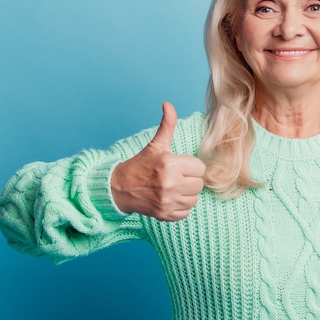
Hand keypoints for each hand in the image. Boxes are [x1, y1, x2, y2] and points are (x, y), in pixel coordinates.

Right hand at [111, 102, 205, 220]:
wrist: (119, 187)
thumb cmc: (141, 164)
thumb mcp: (155, 145)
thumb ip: (167, 125)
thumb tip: (168, 104)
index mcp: (170, 164)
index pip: (200, 168)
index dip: (191, 166)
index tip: (180, 166)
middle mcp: (170, 183)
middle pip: (199, 185)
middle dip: (190, 180)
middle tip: (176, 177)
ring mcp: (167, 201)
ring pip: (194, 199)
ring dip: (186, 194)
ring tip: (173, 187)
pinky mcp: (165, 214)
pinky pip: (186, 212)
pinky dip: (180, 207)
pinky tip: (169, 198)